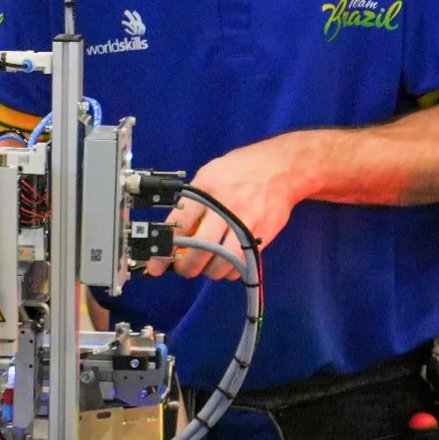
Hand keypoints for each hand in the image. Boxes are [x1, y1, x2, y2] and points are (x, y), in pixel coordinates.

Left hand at [159, 140, 305, 280]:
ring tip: (204, 266)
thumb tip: (176, 232)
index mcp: (207, 190)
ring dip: (209, 271)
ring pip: (223, 261)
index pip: (180, 224)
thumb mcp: (209, 175)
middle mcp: (226, 207)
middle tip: (182, 268)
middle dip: (187, 266)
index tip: (157, 263)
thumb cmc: (240, 169)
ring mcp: (247, 223)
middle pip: (202, 248)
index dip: (166, 247)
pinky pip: (243, 262)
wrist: (281, 168)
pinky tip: (225, 263)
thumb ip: (192, 201)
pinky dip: (231, 270)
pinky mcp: (263, 235)